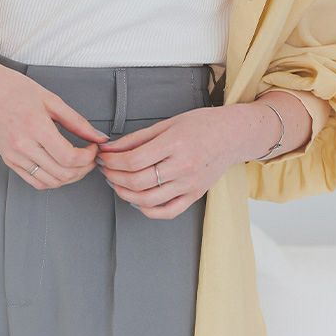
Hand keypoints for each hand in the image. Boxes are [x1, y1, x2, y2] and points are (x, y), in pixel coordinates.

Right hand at [0, 57, 109, 189]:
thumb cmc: (17, 90)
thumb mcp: (52, 100)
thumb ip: (77, 122)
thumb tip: (98, 137)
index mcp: (36, 127)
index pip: (68, 157)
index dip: (88, 157)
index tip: (93, 148)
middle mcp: (23, 145)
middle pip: (62, 173)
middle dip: (83, 169)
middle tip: (90, 157)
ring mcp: (14, 156)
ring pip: (50, 182)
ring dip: (70, 177)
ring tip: (78, 164)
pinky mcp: (9, 161)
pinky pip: (35, 181)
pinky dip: (53, 180)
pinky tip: (60, 169)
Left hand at [96, 105, 257, 218]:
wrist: (233, 135)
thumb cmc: (200, 124)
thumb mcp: (167, 123)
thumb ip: (136, 138)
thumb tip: (109, 148)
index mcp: (175, 144)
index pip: (133, 160)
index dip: (111, 160)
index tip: (102, 156)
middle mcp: (183, 167)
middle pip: (137, 181)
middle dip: (113, 176)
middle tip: (105, 168)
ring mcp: (190, 184)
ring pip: (148, 200)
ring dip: (124, 193)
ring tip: (116, 181)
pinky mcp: (195, 196)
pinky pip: (166, 212)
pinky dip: (146, 209)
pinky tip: (136, 198)